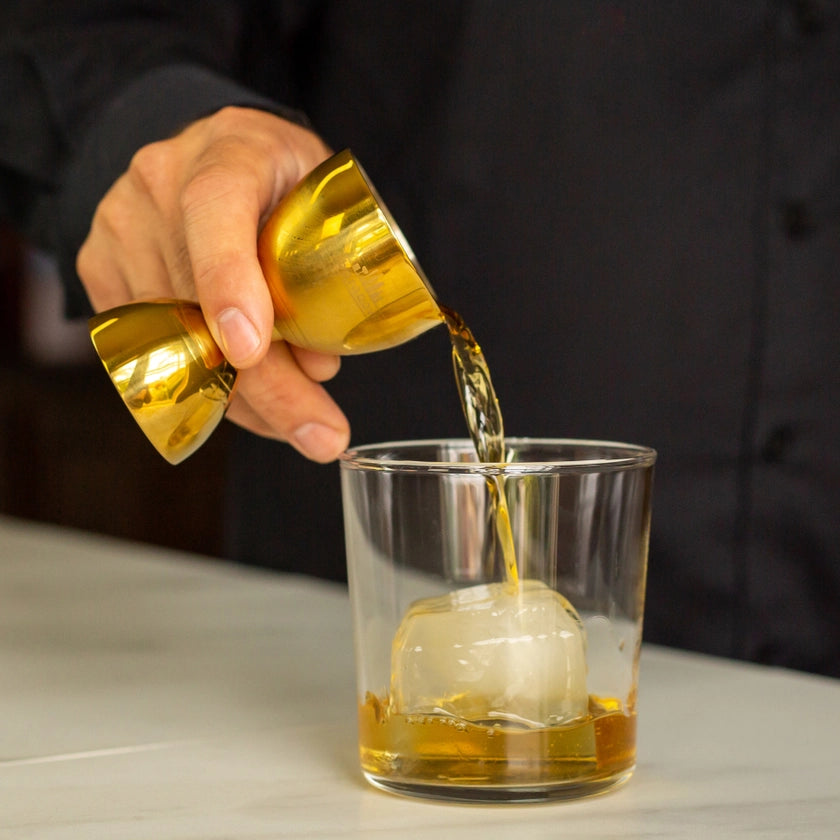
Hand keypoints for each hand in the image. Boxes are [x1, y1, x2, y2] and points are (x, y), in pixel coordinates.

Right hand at [76, 107, 349, 461]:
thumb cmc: (282, 180)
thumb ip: (324, 271)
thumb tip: (317, 369)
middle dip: (267, 387)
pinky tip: (249, 406)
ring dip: (243, 401)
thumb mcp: (321, 203)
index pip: (216, 207)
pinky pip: (151, 349)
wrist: (210, 152)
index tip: (251, 351)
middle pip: (197, 303)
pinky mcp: (100, 266)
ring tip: (298, 425)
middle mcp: (161, 183)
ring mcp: (122, 225)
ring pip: (177, 342)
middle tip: (321, 436)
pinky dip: (205, 389)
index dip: (229, 281)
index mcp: (229, 151)